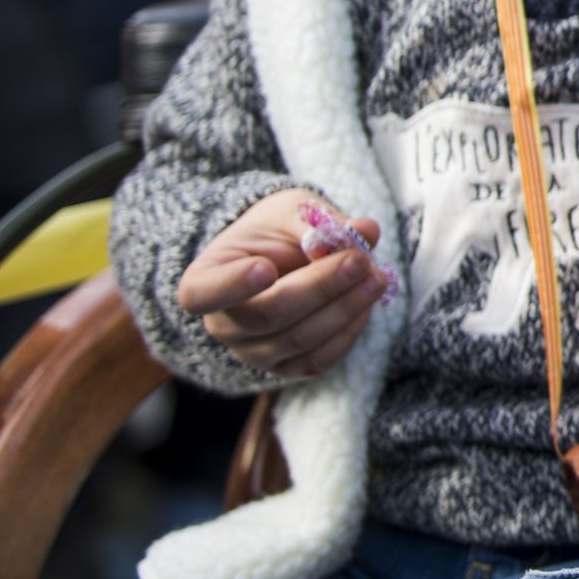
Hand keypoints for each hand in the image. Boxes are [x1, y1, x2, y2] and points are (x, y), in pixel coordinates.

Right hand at [175, 191, 385, 380]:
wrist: (280, 260)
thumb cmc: (276, 231)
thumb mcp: (291, 210)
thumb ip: (322, 221)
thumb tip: (366, 230)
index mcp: (205, 280)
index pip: (202, 293)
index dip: (232, 285)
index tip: (265, 268)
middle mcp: (222, 325)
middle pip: (268, 314)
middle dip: (321, 287)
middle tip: (360, 261)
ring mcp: (252, 352)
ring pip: (299, 340)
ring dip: (345, 309)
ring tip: (376, 277)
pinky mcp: (286, 368)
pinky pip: (318, 360)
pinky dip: (348, 331)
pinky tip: (365, 302)